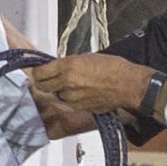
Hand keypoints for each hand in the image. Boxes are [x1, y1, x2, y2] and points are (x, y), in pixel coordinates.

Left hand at [28, 54, 152, 114]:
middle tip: (47, 79)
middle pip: (41, 86)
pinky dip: (66, 100)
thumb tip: (56, 67)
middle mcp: (66, 83)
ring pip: (53, 96)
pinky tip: (76, 94)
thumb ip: (68, 64)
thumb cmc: (112, 67)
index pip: (39, 72)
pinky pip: (65, 104)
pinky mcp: (78, 108)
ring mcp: (71, 97)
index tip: (40, 71)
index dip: (38, 72)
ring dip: (56, 92)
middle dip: (42, 82)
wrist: (128, 85)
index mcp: (68, 66)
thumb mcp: (87, 57)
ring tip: (67, 86)